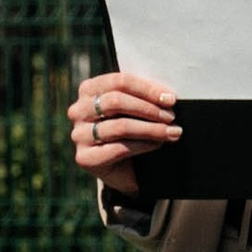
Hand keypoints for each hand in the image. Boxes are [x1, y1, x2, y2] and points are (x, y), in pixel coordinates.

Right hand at [69, 68, 178, 196]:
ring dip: (151, 129)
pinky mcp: (85, 158)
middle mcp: (78, 110)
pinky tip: (158, 144)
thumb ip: (142, 97)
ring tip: (173, 132)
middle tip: (171, 117)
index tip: (170, 99)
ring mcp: (79, 135)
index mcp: (89, 90)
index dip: (147, 89)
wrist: (124, 169)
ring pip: (120, 126)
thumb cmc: (131, 132)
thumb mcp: (134, 109)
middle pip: (116, 101)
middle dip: (149, 109)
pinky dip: (144, 145)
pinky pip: (119, 148)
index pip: (119, 81)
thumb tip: (167, 96)